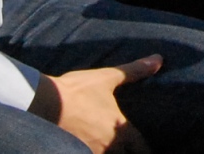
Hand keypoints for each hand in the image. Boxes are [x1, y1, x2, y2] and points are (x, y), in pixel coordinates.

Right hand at [30, 54, 159, 152]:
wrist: (44, 103)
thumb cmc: (78, 90)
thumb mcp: (108, 78)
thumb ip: (134, 71)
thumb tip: (159, 59)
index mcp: (120, 129)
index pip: (141, 148)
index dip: (144, 149)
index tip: (145, 148)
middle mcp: (108, 146)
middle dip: (126, 151)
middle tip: (126, 146)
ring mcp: (90, 152)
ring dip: (107, 151)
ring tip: (105, 145)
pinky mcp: (73, 153)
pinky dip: (89, 151)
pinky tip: (85, 146)